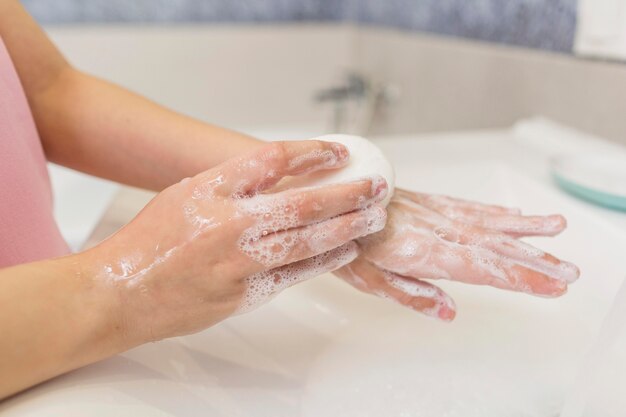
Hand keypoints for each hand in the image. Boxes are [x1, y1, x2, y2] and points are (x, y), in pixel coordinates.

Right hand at [85, 140, 387, 344]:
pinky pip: (295, 275)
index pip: (274, 158)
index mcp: (210, 189)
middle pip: (304, 202)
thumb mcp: (187, 193)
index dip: (313, 153)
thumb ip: (232, 183)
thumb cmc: (151, 241)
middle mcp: (228, 224)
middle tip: (377, 187)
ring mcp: (238, 263)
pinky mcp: (243, 295)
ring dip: (347, 228)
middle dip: (348, 193)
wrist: (121, 293)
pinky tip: (345, 250)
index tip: (338, 152)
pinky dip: (324, 260)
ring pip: (308, 241)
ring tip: (374, 217)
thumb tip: (284, 175)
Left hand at [336, 189, 578, 320]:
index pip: (481, 268)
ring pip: (487, 221)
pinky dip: (495, 211)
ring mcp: (433, 211)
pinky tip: (515, 213)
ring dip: (524, 228)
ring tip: (557, 229)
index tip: (553, 285)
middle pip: (493, 246)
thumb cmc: (345, 243)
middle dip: (534, 259)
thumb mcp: (368, 279)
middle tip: (570, 271)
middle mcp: (435, 228)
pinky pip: (469, 206)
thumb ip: (411, 294)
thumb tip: (450, 311)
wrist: (331, 198)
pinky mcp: (428, 201)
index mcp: (422, 251)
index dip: (519, 277)